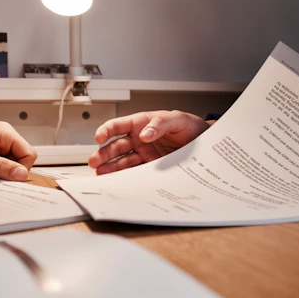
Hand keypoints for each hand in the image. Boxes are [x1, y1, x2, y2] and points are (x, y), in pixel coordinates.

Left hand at [0, 121, 36, 180]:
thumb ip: (1, 166)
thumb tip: (21, 174)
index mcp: (5, 132)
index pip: (29, 153)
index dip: (22, 168)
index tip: (10, 178)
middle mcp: (3, 138)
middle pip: (21, 161)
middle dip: (10, 172)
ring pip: (11, 167)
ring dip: (0, 174)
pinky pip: (0, 169)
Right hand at [88, 110, 212, 174]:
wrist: (204, 143)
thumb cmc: (190, 127)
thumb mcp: (178, 119)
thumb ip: (161, 123)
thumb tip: (145, 134)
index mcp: (141, 123)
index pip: (118, 125)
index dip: (106, 130)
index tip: (99, 137)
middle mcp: (139, 139)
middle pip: (116, 145)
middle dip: (103, 153)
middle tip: (94, 161)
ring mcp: (143, 153)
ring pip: (121, 160)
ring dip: (109, 166)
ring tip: (100, 173)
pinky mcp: (149, 166)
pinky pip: (133, 171)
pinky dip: (124, 176)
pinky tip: (116, 180)